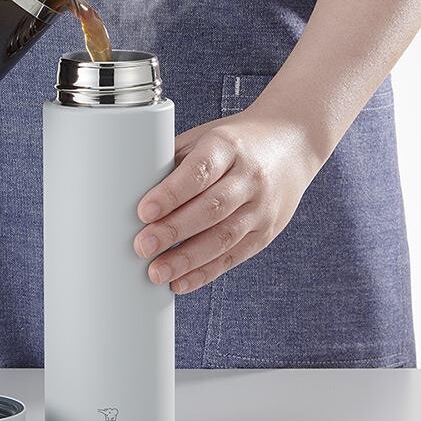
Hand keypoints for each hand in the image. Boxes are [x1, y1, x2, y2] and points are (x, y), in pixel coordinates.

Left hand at [133, 108, 323, 293]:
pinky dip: (205, 273)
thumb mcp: (206, 137)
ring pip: (223, 238)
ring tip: (156, 273)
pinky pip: (234, 257)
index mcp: (228, 146)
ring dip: (187, 260)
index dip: (172, 193)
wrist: (292, 143)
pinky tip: (180, 283)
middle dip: (174, 231)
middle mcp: (250, 177)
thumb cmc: (236, 142)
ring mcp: (262, 208)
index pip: (199, 171)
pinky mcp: (266, 233)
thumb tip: (128, 188)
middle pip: (211, 209)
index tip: (144, 211)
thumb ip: (173, 161)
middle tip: (142, 247)